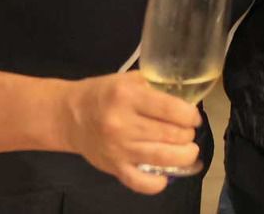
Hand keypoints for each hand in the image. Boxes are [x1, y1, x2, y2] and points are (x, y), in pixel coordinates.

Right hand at [61, 71, 201, 193]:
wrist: (70, 116)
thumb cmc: (103, 94)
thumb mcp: (128, 79)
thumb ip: (154, 86)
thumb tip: (185, 97)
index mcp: (128, 97)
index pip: (171, 109)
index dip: (190, 115)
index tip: (193, 117)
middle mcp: (123, 124)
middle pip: (171, 134)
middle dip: (188, 135)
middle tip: (188, 132)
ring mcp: (118, 148)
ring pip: (162, 158)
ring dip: (184, 156)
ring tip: (188, 151)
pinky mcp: (113, 167)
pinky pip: (139, 182)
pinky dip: (157, 183)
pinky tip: (165, 176)